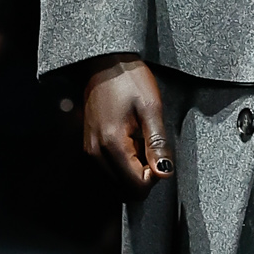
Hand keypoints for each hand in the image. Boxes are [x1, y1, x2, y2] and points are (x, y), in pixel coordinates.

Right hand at [83, 56, 172, 188]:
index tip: (159, 154)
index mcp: (112, 145)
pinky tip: (130, 142)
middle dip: (144, 176)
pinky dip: (123, 164)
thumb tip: (164, 173)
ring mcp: (89, 151)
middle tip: (151, 148)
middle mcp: (95, 153)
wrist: (106, 64)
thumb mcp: (151, 109)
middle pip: (125, 189)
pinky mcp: (89, 147)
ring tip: (140, 142)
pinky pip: (109, 170)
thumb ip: (157, 144)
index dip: (155, 176)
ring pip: (117, 182)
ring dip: (133, 170)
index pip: (136, 187)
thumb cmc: (130, 81)